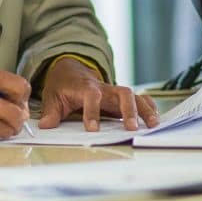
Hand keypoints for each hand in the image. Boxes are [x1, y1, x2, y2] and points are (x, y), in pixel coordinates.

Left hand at [37, 57, 160, 131]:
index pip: (91, 97)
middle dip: (128, 110)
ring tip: (152, 125)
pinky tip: (155, 118)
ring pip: (135, 96)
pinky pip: (140, 98)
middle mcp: (104, 89)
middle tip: (131, 128)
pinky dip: (149, 107)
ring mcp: (115, 92)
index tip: (93, 129)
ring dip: (144, 110)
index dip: (92, 112)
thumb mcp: (52, 96)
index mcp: (86, 88)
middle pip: (122, 93)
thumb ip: (51, 112)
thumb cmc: (63, 86)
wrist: (71, 70)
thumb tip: (46, 126)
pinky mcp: (121, 97)